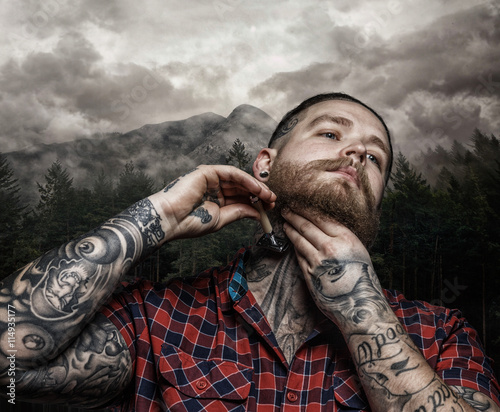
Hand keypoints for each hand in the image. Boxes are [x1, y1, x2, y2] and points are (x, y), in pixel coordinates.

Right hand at [153, 165, 275, 240]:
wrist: (170, 220)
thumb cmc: (190, 222)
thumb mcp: (221, 219)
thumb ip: (239, 213)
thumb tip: (258, 213)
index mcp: (216, 200)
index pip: (240, 199)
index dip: (256, 202)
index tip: (270, 208)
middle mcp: (214, 188)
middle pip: (242, 188)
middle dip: (259, 194)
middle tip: (273, 201)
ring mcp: (211, 179)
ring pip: (239, 180)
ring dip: (255, 187)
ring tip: (268, 196)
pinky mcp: (208, 171)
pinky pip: (231, 173)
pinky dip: (246, 180)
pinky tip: (257, 188)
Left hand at [282, 209, 387, 330]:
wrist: (360, 306)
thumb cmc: (362, 278)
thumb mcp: (358, 251)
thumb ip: (341, 237)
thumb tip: (324, 225)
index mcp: (346, 238)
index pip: (321, 217)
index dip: (307, 209)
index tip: (299, 204)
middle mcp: (331, 247)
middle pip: (306, 226)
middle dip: (294, 216)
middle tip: (286, 209)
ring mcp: (318, 261)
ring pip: (299, 240)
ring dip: (290, 229)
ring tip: (285, 222)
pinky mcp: (309, 274)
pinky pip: (299, 255)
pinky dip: (294, 246)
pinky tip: (291, 241)